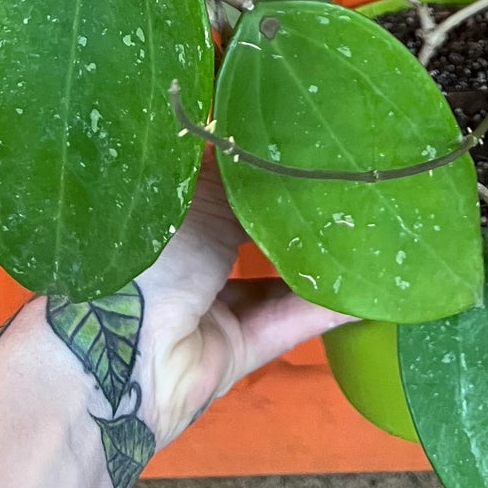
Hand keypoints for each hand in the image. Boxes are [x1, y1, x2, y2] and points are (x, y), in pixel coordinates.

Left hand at [133, 158, 352, 445]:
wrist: (112, 359)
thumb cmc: (143, 253)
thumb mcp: (195, 199)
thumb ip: (243, 178)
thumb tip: (282, 140)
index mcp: (162, 208)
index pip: (214, 171)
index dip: (256, 153)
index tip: (306, 128)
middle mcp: (184, 252)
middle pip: (250, 224)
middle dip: (296, 205)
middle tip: (352, 176)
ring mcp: (209, 304)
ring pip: (276, 274)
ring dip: (320, 257)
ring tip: (375, 225)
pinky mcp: (234, 350)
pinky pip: (287, 321)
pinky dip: (327, 308)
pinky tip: (371, 288)